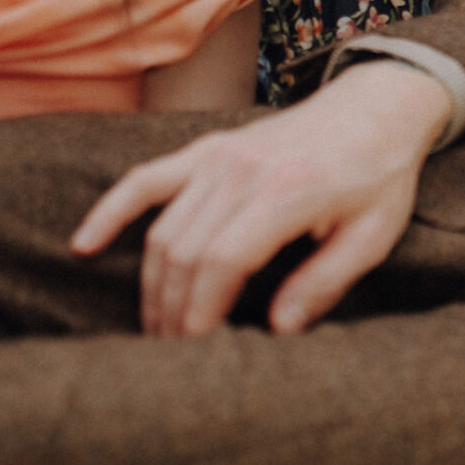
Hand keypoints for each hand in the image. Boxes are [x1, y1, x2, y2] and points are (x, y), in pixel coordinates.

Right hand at [70, 62, 451, 336]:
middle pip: (184, 251)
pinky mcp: (206, 149)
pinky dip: (111, 212)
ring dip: (151, 284)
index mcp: (286, 192)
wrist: (377, 108)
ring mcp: (219, 156)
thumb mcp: (373, 236)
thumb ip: (325, 282)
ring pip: (162, 229)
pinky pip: (144, 180)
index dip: (202, 312)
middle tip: (173, 356)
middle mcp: (242, 171)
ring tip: (155, 329)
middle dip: (172, 311)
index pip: (222, 261)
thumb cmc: (380, 178)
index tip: (198, 353)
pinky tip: (84, 246)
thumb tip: (279, 331)